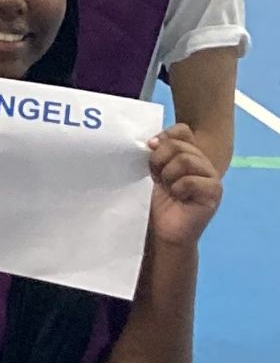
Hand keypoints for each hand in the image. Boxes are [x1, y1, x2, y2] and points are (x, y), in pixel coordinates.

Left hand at [146, 123, 220, 250]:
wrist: (163, 232)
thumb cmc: (155, 203)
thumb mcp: (152, 173)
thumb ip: (156, 154)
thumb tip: (155, 140)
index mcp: (188, 154)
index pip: (182, 130)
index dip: (164, 137)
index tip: (150, 149)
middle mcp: (202, 162)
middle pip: (179, 145)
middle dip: (159, 159)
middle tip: (157, 178)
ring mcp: (211, 177)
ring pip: (185, 160)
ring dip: (168, 175)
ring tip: (168, 189)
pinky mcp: (213, 192)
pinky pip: (191, 180)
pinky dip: (178, 189)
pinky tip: (178, 198)